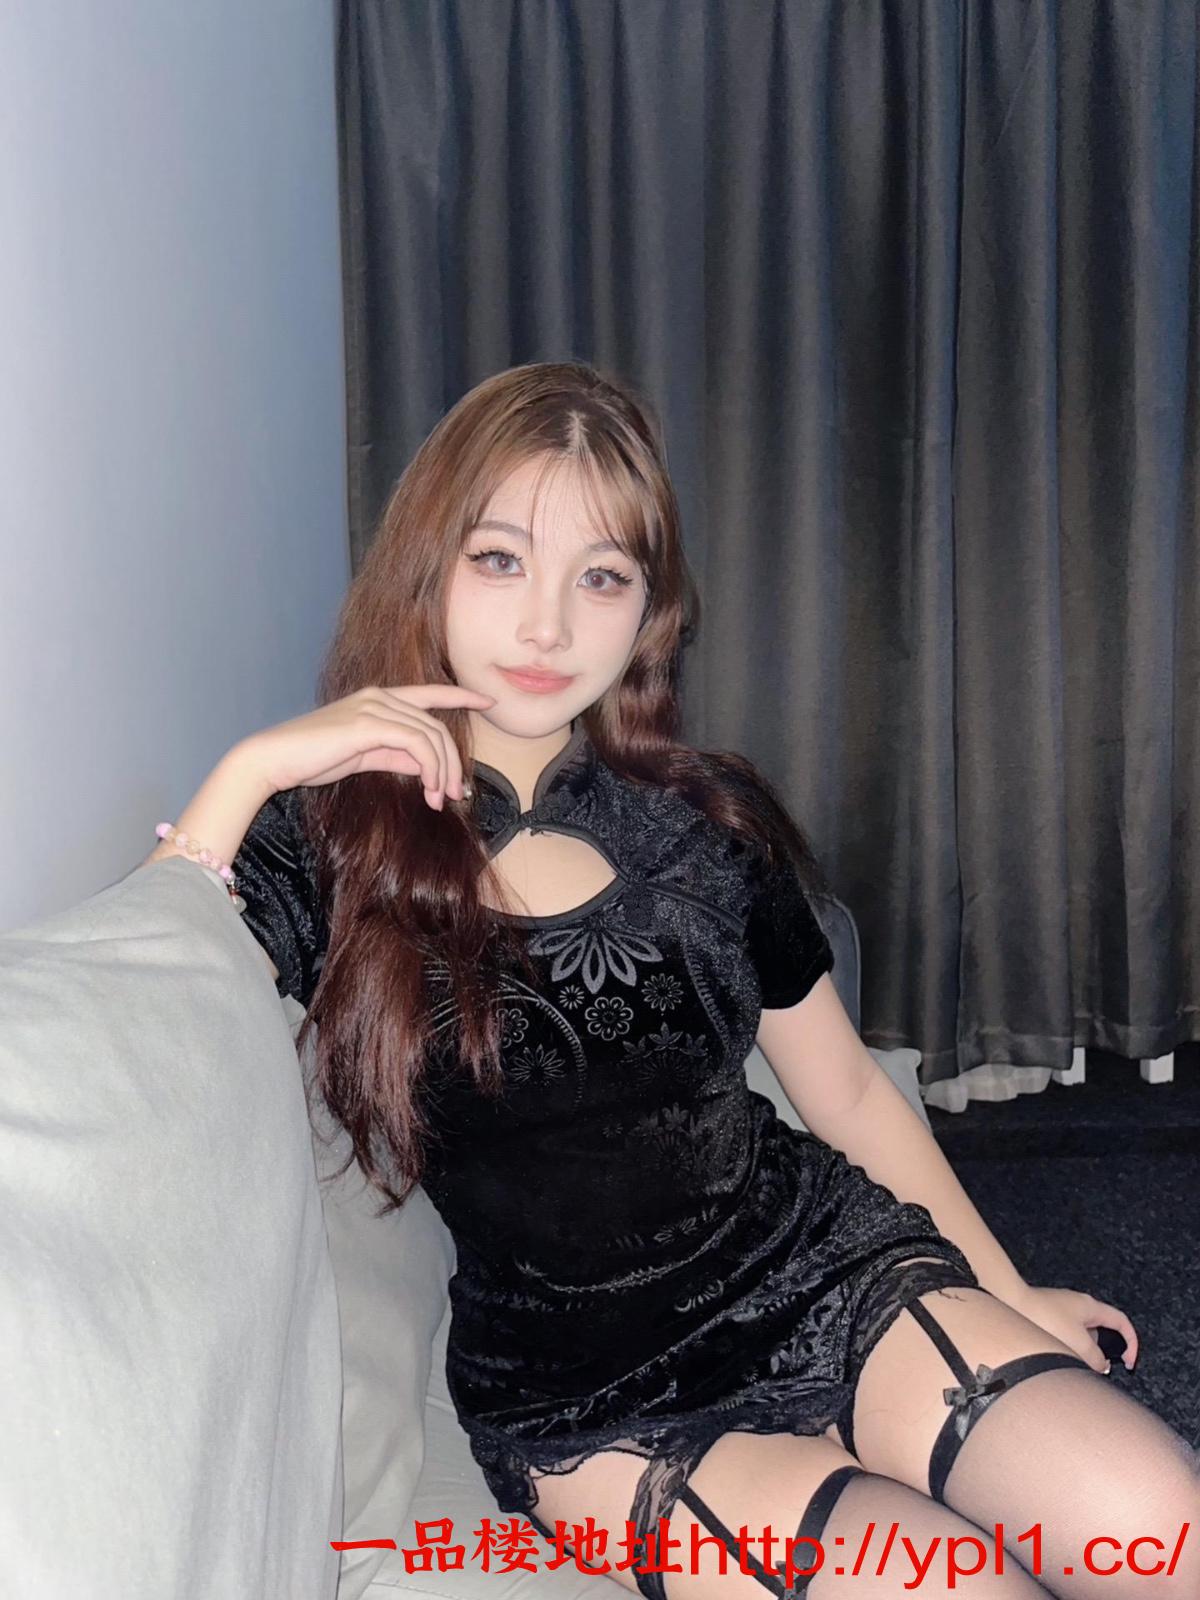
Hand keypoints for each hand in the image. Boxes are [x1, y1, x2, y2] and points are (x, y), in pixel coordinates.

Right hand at [240, 684, 496, 809]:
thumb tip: (425, 765)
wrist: (276, 759)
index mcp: (378, 699)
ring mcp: (374, 707)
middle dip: (452, 762)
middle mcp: (379, 696)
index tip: (488, 700)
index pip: (430, 692)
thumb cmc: (314, 759)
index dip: (461, 694)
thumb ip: (395, 754)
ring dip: (442, 771)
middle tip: (453, 794)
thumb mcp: (364, 756)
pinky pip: (416, 743)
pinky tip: (427, 788)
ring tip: (439, 798)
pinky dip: (429, 767)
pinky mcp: (369, 723)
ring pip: (430, 735)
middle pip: (436, 725)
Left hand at [1009, 1283, 1138, 1373]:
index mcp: (1091, 1306)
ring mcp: (1061, 1311)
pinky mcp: (1046, 1318)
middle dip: (1100, 1353)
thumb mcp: (1078, 1342)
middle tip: (1094, 1369)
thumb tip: (1101, 1366)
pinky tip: (1055, 1357)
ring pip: (1081, 1338)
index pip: (1121, 1322)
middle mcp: (1078, 1306)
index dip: (1131, 1343)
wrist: (1009, 1303)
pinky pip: (1064, 1338)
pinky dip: (1065, 1349)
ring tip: (1069, 1363)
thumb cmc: (1043, 1317)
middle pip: (1100, 1333)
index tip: (1129, 1362)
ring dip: (1080, 1353)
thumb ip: (1095, 1358)